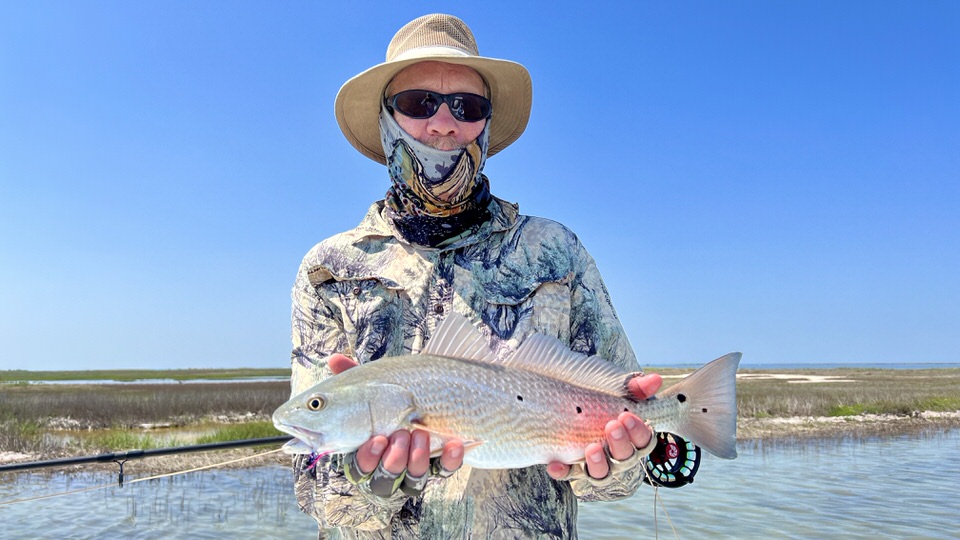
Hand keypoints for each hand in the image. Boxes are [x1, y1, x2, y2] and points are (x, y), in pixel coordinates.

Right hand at [328, 354, 464, 483]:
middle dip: (393, 458)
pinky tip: (455, 444)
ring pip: (413, 479)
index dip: (367, 458)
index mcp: (367, 451)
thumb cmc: (392, 395)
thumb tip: (334, 359)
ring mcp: (416, 468)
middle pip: (385, 480)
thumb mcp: (373, 385)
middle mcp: (389, 467)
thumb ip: (352, 376)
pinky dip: (450, 459)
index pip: (360, 467)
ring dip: (417, 458)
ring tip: (420, 432)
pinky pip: (446, 470)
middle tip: (401, 433)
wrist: (435, 394)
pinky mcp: (441, 464)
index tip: (377, 438)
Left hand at [546, 372, 662, 480]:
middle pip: (625, 458)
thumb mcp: (619, 392)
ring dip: (598, 464)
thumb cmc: (603, 400)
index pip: (643, 440)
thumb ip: (636, 387)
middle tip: (611, 426)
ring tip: (591, 448)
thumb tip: (655, 379)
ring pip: (602, 474)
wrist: (569, 404)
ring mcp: (596, 465)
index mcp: (632, 438)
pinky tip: (554, 465)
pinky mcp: (573, 468)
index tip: (627, 416)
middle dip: (620, 444)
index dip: (638, 431)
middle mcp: (617, 456)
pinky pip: (569, 474)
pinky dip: (563, 471)